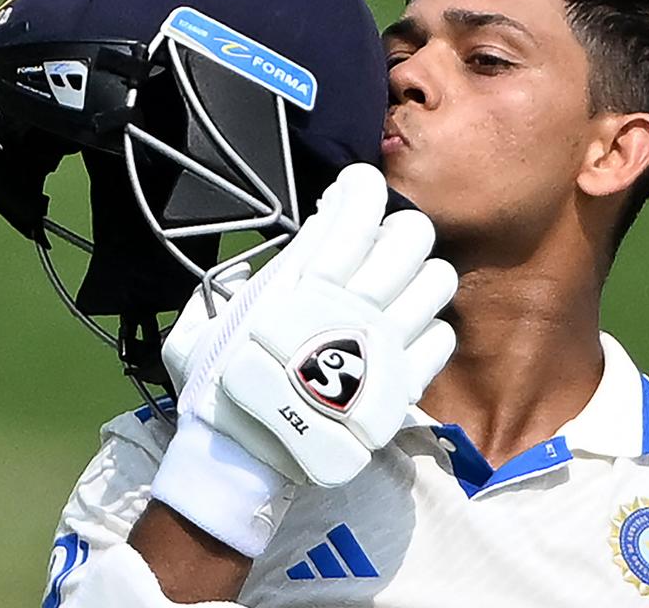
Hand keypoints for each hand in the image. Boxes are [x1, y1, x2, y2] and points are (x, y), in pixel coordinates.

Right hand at [151, 164, 456, 554]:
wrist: (246, 461)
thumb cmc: (221, 392)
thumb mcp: (205, 326)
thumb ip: (235, 289)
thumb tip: (259, 271)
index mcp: (304, 280)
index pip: (355, 209)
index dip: (363, 188)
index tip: (354, 191)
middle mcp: (352, 303)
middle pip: (411, 235)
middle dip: (399, 229)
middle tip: (380, 247)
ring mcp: (384, 342)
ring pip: (437, 279)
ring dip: (421, 276)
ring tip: (400, 291)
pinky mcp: (402, 382)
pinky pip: (443, 335)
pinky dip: (430, 331)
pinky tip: (407, 336)